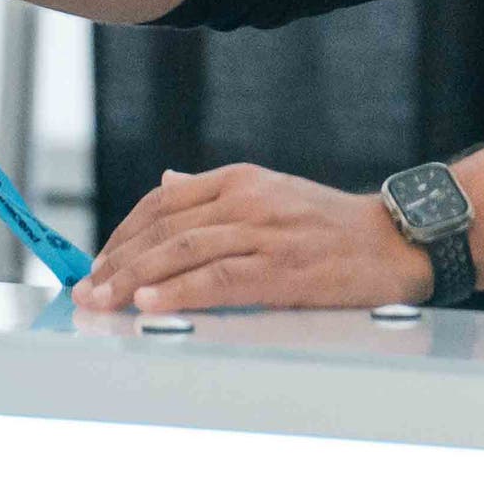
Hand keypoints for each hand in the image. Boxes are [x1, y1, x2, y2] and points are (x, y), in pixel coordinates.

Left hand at [74, 164, 434, 316]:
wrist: (395, 240)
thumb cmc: (332, 225)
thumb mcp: (271, 193)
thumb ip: (216, 193)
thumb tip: (167, 182)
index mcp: (239, 180)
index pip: (163, 201)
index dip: (124, 232)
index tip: (98, 262)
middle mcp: (246, 200)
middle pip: (164, 228)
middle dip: (118, 260)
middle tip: (88, 289)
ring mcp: (264, 232)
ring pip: (183, 251)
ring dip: (134, 277)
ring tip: (104, 301)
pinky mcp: (282, 268)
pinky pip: (219, 279)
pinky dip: (178, 290)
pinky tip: (149, 302)